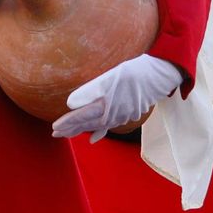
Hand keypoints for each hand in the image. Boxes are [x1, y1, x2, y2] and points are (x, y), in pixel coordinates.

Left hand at [51, 55, 181, 143]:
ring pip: (96, 126)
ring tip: (67, 134)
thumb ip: (89, 91)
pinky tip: (92, 139)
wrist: (157, 76)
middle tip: (55, 134)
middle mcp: (112, 115)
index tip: (55, 128)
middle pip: (87, 124)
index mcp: (106, 105)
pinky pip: (109, 126)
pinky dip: (99, 132)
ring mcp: (120, 117)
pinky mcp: (126, 114)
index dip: (68, 123)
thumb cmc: (132, 73)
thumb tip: (70, 103)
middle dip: (71, 129)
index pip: (82, 116)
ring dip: (81, 130)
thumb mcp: (109, 77)